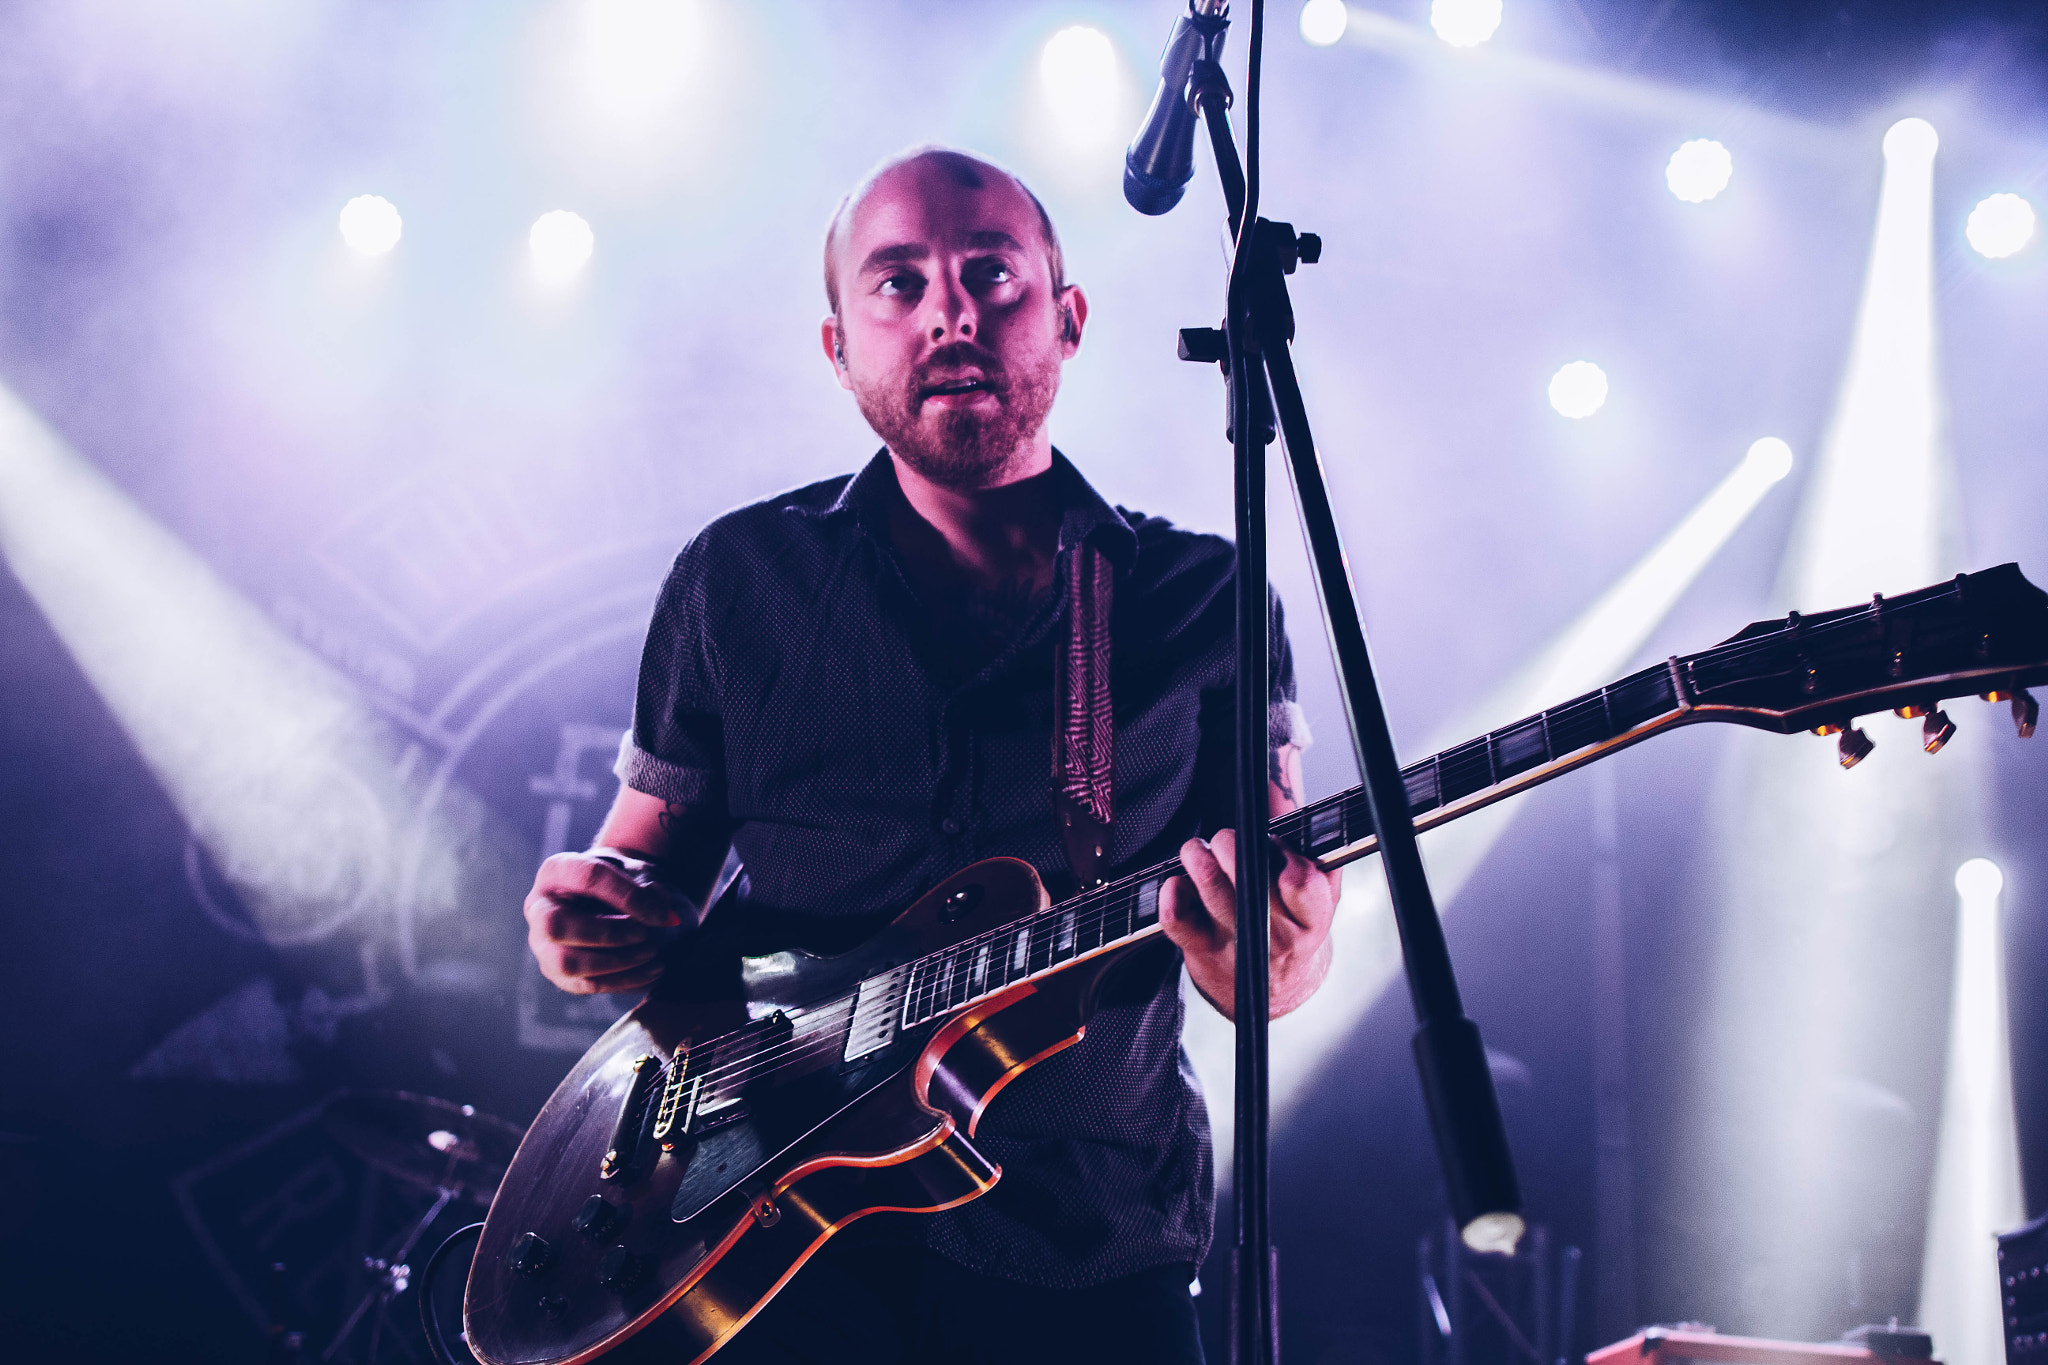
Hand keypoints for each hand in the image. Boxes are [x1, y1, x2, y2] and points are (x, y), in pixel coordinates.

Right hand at [523, 852, 681, 994]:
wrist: (612, 901)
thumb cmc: (622, 885)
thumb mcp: (638, 874)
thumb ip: (650, 888)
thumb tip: (661, 911)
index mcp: (557, 871)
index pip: (588, 878)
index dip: (628, 897)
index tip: (661, 914)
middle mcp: (540, 908)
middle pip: (557, 925)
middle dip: (608, 934)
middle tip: (644, 934)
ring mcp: (543, 943)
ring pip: (567, 963)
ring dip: (616, 962)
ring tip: (651, 953)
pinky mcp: (556, 971)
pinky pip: (584, 984)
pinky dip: (623, 981)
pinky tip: (651, 971)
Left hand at [1160, 828, 1339, 1020]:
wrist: (1276, 994)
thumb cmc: (1294, 930)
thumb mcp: (1319, 899)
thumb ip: (1316, 858)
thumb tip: (1297, 800)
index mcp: (1312, 919)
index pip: (1301, 880)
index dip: (1281, 851)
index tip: (1270, 843)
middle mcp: (1278, 937)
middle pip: (1249, 876)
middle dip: (1230, 844)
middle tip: (1224, 839)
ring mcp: (1238, 947)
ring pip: (1212, 888)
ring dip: (1198, 856)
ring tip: (1196, 849)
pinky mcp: (1203, 953)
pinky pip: (1177, 917)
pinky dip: (1171, 890)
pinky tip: (1178, 882)